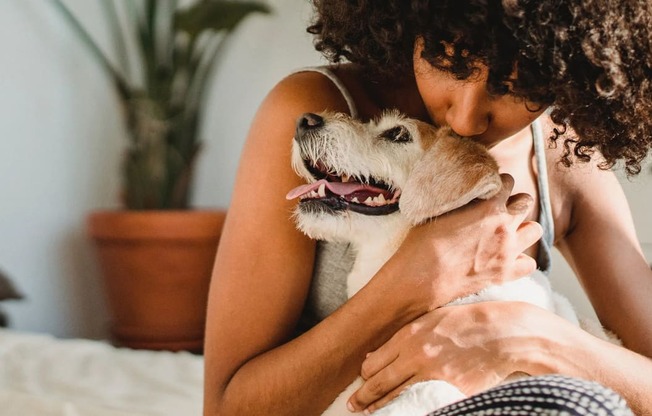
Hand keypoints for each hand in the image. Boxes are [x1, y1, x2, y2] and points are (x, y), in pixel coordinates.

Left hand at [347, 302, 549, 412]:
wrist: (501, 333)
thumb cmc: (465, 323)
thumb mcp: (429, 320)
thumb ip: (402, 337)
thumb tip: (375, 356)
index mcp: (408, 336)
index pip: (373, 363)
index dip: (364, 376)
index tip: (362, 382)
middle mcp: (415, 355)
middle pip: (378, 382)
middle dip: (363, 397)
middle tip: (353, 406)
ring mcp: (431, 374)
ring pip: (396, 396)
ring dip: (379, 406)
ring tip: (368, 412)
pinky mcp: (449, 389)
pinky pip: (422, 402)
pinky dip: (408, 408)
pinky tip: (400, 412)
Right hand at [378, 174, 542, 310]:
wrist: (422, 277)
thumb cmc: (422, 242)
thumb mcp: (441, 211)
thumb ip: (463, 201)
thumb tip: (468, 194)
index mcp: (489, 206)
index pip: (507, 182)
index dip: (498, 184)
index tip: (492, 189)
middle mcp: (504, 226)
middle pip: (526, 202)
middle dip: (515, 202)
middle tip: (501, 209)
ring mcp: (508, 251)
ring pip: (535, 230)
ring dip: (523, 228)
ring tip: (509, 232)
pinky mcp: (506, 274)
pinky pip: (530, 263)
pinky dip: (521, 260)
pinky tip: (508, 259)